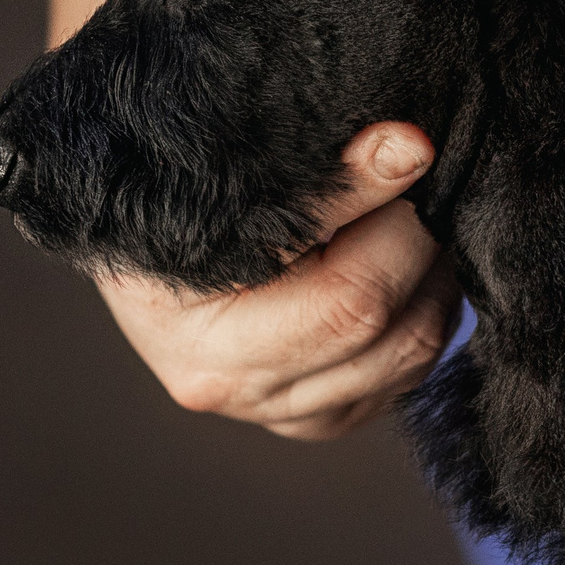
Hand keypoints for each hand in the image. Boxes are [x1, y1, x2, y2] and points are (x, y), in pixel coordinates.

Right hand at [97, 122, 462, 440]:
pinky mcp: (318, 414)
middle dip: (423, 252)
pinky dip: (417, 314)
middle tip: (411, 188)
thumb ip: (330, 174)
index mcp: (206, 341)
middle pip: (395, 339)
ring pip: (414, 361)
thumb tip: (410, 150)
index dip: (403, 227)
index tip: (417, 158)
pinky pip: (408, 376)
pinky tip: (387, 267)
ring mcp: (281, 412)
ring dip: (429, 283)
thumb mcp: (236, 178)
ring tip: (396, 220)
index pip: (352, 301)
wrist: (135, 232)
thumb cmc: (173, 196)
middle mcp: (240, 390)